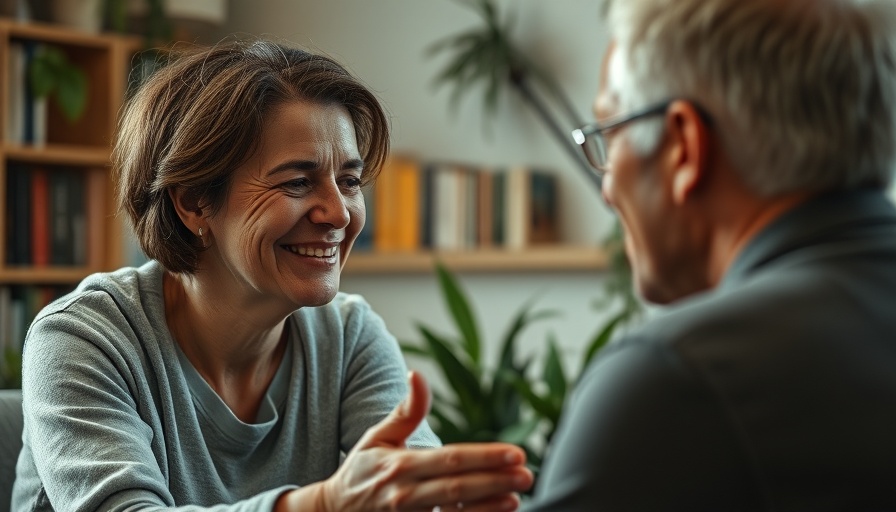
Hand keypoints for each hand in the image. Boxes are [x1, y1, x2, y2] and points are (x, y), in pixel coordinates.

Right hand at [318, 371, 532, 511]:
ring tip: (516, 498)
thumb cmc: (362, 470)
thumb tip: (419, 374)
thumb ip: (406, 410)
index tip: (514, 452)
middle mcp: (404, 494)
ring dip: (488, 508)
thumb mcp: (378, 437)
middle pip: (457, 487)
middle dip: (494, 481)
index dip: (484, 456)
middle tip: (526, 473)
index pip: (449, 459)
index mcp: (399, 465)